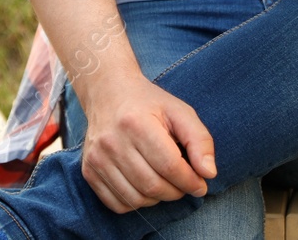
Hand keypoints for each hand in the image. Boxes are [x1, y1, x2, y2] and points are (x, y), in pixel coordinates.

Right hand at [79, 72, 216, 212]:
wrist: (108, 92)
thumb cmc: (148, 104)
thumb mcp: (179, 111)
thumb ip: (199, 140)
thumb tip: (208, 173)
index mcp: (136, 123)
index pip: (170, 166)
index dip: (191, 181)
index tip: (200, 183)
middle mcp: (112, 142)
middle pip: (153, 186)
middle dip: (177, 192)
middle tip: (184, 184)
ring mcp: (97, 158)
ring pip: (136, 199)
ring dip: (158, 199)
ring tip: (166, 184)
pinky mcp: (88, 171)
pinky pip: (117, 204)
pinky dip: (137, 203)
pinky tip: (144, 187)